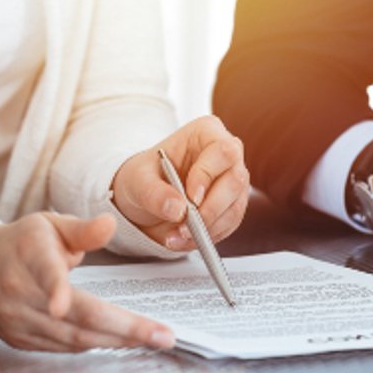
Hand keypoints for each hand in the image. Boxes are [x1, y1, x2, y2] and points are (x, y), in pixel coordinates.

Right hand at [0, 214, 175, 352]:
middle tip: (162, 335)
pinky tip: (121, 340)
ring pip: (73, 337)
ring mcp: (17, 319)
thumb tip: (110, 223)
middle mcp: (18, 289)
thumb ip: (84, 229)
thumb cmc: (22, 244)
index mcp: (28, 254)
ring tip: (152, 339)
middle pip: (75, 316)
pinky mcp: (20, 339)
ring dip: (117, 340)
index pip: (44, 272)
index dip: (54, 289)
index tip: (61, 304)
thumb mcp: (50, 225)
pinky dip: (95, 344)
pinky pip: (64, 347)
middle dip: (125, 328)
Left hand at [111, 116, 249, 250]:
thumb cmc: (143, 177)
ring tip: (176, 237)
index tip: (190, 198)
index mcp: (206, 133)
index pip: (222, 151)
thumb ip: (154, 192)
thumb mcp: (137, 180)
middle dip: (209, 209)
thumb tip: (177, 208)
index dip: (208, 175)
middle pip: (235, 181)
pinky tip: (183, 239)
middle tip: (183, 226)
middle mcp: (226, 155)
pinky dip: (207, 237)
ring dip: (206, 228)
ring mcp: (232, 182)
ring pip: (234, 207)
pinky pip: (228, 225)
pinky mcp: (231, 206)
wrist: (143, 198)